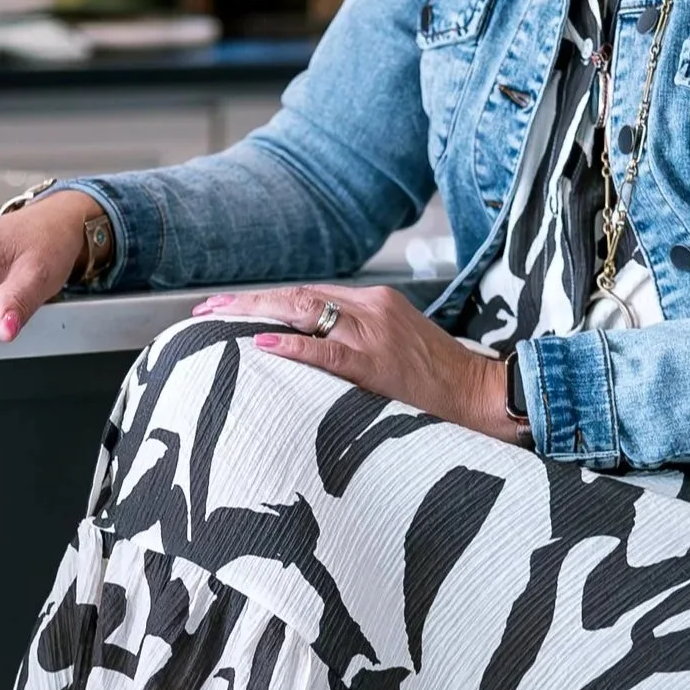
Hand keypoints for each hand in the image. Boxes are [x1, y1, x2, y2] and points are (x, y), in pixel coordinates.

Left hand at [194, 283, 522, 443]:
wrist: (485, 397)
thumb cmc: (440, 383)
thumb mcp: (397, 348)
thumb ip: (355, 342)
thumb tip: (302, 351)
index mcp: (376, 303)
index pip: (308, 292)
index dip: (264, 298)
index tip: (225, 306)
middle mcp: (372, 309)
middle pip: (297, 295)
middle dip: (247, 301)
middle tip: (205, 310)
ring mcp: (376, 333)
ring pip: (304, 311)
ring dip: (255, 313)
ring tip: (217, 318)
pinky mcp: (379, 364)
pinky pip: (327, 351)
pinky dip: (293, 345)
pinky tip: (264, 344)